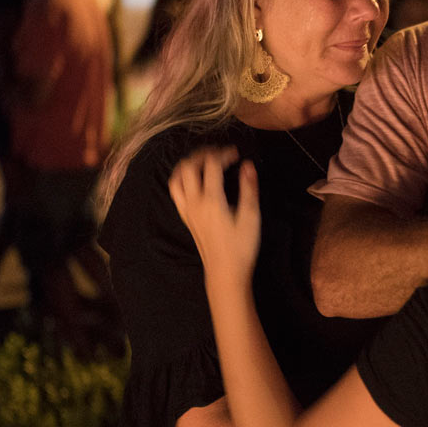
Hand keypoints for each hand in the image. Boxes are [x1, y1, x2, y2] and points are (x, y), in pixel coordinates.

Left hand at [168, 147, 260, 286]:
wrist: (225, 272)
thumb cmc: (241, 247)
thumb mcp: (251, 216)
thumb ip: (249, 188)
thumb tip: (248, 165)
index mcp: (211, 200)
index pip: (211, 165)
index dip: (223, 153)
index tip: (236, 153)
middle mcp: (194, 202)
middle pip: (188, 166)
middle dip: (203, 154)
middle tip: (220, 154)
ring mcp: (187, 210)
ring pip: (177, 177)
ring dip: (188, 164)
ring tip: (204, 162)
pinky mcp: (186, 217)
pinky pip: (176, 190)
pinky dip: (182, 178)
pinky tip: (195, 180)